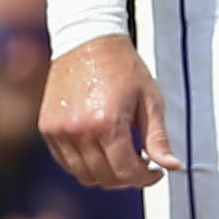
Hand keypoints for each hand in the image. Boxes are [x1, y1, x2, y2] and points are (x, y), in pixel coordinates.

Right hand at [42, 35, 179, 188]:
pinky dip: (84, 164)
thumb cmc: (125, 68)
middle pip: (105, 178)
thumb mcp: (150, 100)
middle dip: (128, 178)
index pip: (126, 172)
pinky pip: (66, 162)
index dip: (146, 178)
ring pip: (84, 175)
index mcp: (107, 124)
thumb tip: (171, 167)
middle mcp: (79, 131)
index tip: (156, 171)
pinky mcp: (47, 127)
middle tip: (140, 164)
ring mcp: (59, 131)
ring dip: (105, 175)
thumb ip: (158, 138)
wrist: (87, 40)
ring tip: (121, 158)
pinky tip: (100, 150)